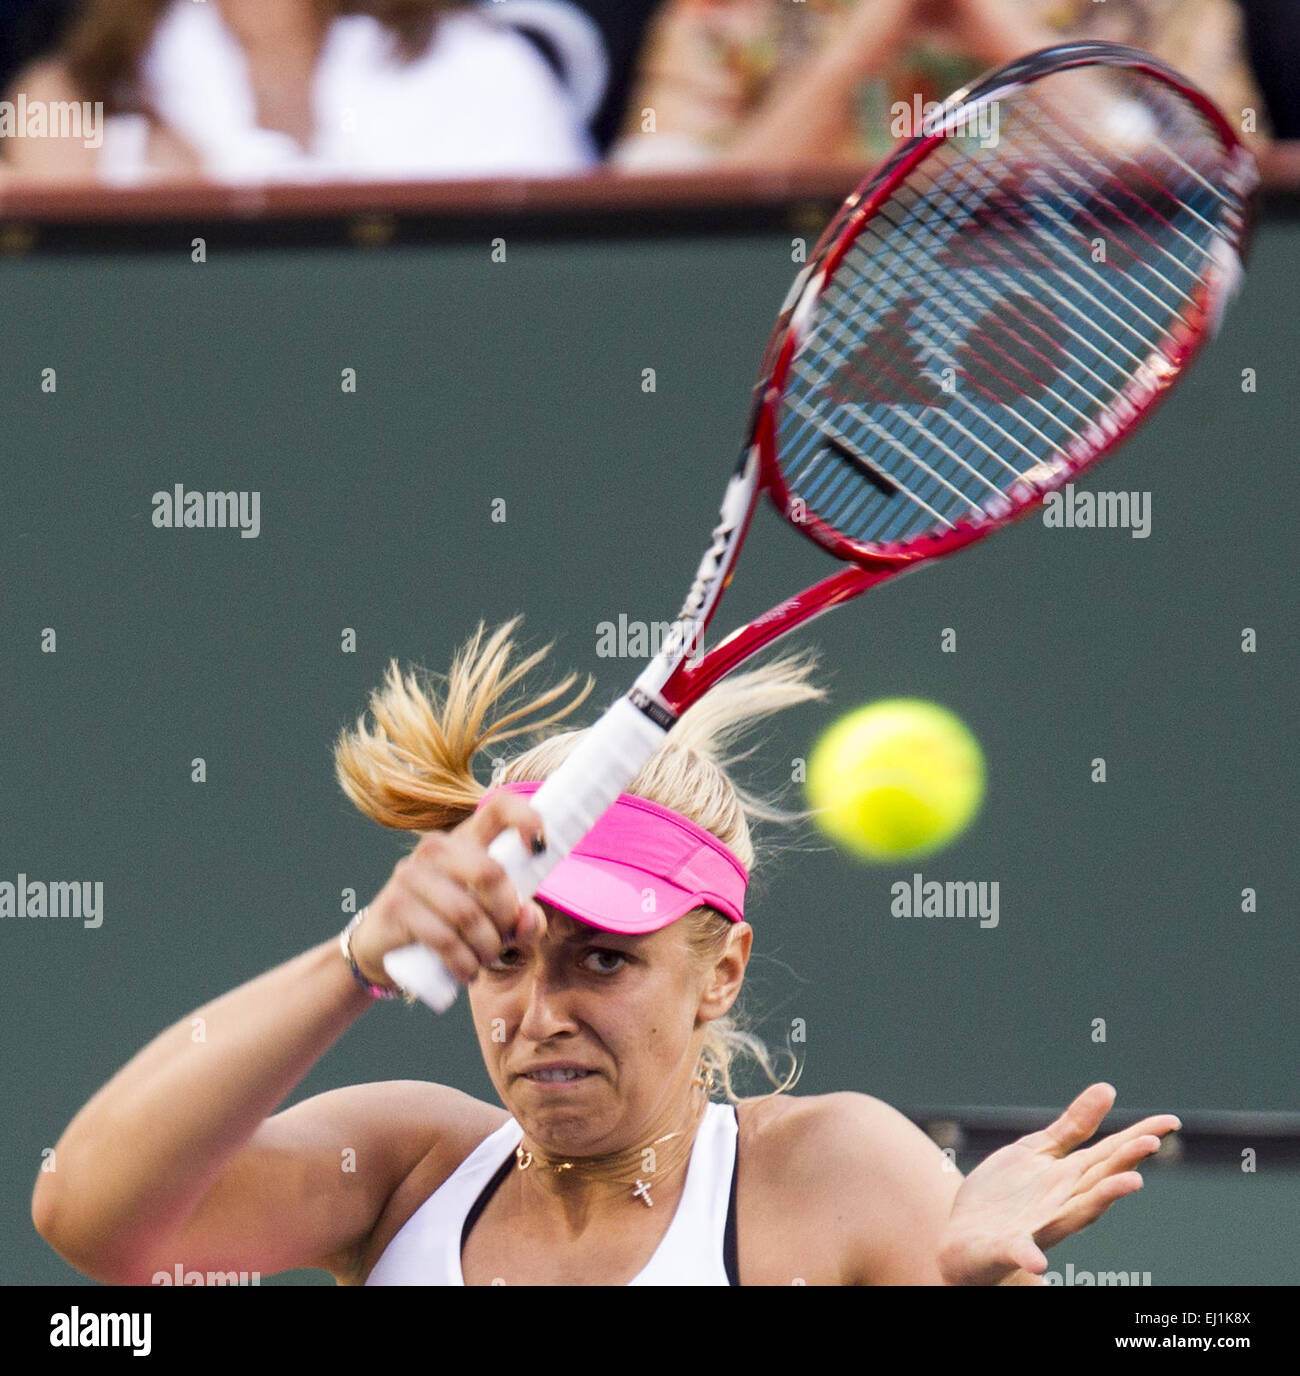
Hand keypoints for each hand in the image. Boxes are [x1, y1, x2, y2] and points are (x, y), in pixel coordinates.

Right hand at [350, 791, 547, 991]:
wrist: (383, 950)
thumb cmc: (449, 927)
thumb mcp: (491, 921)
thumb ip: (521, 919)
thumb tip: (528, 920)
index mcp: (466, 841)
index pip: (498, 807)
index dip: (526, 819)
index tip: (541, 848)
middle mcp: (436, 849)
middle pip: (490, 872)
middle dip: (505, 915)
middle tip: (503, 939)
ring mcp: (411, 874)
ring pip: (467, 913)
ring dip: (485, 947)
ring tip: (482, 960)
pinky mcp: (395, 906)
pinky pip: (444, 938)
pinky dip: (464, 962)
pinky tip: (466, 971)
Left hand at [937, 1083, 1179, 1284]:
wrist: (965, 1235)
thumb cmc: (1007, 1193)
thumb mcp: (1038, 1151)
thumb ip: (1073, 1126)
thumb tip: (1108, 1088)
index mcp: (1070, 1178)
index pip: (1110, 1156)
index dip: (1138, 1137)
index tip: (1171, 1121)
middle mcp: (1062, 1203)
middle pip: (1100, 1180)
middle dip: (1125, 1161)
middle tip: (1152, 1141)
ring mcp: (1038, 1225)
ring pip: (1076, 1214)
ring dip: (1103, 1198)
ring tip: (1132, 1182)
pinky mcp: (1007, 1245)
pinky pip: (1019, 1251)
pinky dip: (1029, 1255)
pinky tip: (1037, 1262)